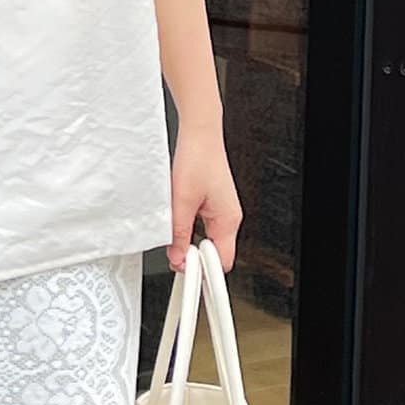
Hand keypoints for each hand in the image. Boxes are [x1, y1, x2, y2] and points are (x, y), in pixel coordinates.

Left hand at [168, 124, 242, 272]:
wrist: (200, 134)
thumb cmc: (197, 159)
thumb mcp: (181, 203)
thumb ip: (178, 234)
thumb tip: (177, 257)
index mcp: (228, 220)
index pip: (222, 261)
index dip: (203, 269)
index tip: (184, 269)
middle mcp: (229, 218)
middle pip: (215, 253)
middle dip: (195, 257)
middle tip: (175, 253)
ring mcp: (222, 211)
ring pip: (207, 240)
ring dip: (191, 242)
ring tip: (175, 235)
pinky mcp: (213, 204)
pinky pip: (204, 227)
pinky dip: (190, 230)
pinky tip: (178, 222)